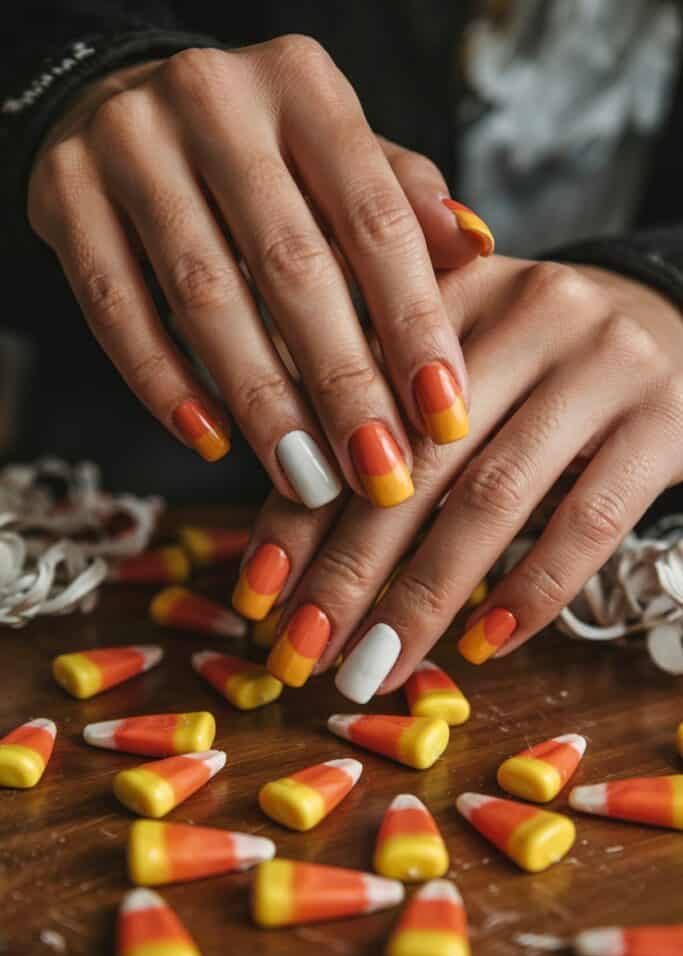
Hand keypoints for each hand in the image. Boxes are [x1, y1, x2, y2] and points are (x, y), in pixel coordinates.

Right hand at [28, 38, 491, 508]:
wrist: (121, 99)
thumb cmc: (256, 146)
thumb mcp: (335, 150)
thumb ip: (400, 197)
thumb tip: (476, 249)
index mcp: (303, 85)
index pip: (374, 219)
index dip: (414, 325)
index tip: (444, 416)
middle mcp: (215, 100)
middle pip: (292, 267)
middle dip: (343, 385)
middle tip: (379, 472)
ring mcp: (129, 143)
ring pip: (205, 296)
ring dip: (262, 401)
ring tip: (307, 478)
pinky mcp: (64, 193)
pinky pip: (115, 308)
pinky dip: (163, 383)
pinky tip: (210, 438)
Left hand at [244, 257, 682, 697]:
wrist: (682, 325)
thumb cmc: (545, 360)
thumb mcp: (463, 358)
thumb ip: (380, 414)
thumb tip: (285, 541)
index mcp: (451, 292)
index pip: (355, 411)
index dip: (298, 510)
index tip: (258, 597)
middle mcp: (529, 311)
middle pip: (417, 460)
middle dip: (350, 569)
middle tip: (302, 652)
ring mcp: (604, 364)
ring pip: (495, 498)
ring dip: (425, 597)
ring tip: (375, 670)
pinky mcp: (666, 420)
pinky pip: (589, 520)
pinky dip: (531, 591)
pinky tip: (482, 646)